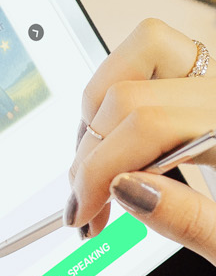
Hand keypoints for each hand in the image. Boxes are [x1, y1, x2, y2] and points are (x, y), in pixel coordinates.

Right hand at [70, 17, 215, 263]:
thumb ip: (191, 219)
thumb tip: (124, 190)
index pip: (146, 122)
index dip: (98, 169)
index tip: (84, 212)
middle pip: (131, 89)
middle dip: (91, 152)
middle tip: (85, 207)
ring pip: (138, 56)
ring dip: (100, 114)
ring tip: (98, 171)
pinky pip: (159, 64)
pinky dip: (124, 101)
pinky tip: (125, 149)